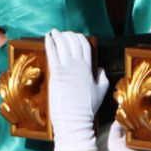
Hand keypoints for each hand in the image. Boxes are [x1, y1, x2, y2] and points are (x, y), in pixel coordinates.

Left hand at [45, 30, 109, 150]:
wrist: (74, 119)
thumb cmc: (87, 107)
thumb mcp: (101, 92)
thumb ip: (103, 78)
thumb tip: (101, 69)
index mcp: (89, 68)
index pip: (85, 46)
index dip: (80, 38)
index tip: (76, 35)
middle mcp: (77, 65)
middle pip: (73, 43)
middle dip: (68, 35)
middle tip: (63, 33)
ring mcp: (66, 69)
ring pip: (62, 46)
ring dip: (58, 36)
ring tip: (54, 32)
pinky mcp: (55, 73)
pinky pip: (52, 54)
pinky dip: (50, 44)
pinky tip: (47, 38)